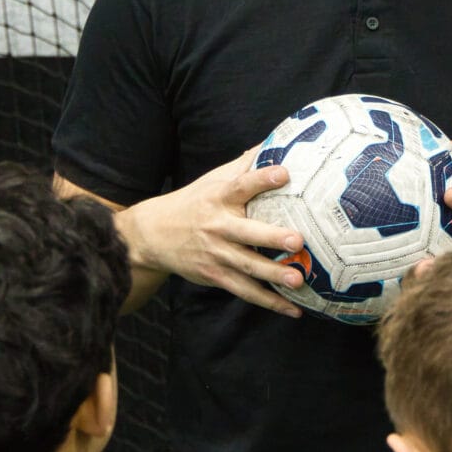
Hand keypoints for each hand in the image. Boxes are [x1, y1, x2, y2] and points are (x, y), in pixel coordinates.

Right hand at [121, 149, 307, 316]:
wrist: (152, 235)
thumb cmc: (193, 202)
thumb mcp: (212, 180)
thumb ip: (244, 166)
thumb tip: (275, 142)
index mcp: (218, 198)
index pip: (240, 185)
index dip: (261, 179)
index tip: (283, 173)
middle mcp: (217, 226)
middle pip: (246, 233)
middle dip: (271, 237)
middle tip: (297, 240)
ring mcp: (216, 254)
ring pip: (247, 266)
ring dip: (273, 275)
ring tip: (298, 280)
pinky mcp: (216, 276)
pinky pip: (245, 291)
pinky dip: (269, 302)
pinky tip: (293, 309)